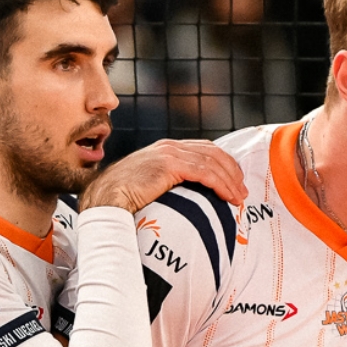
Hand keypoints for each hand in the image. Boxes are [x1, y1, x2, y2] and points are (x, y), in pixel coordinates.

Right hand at [79, 138, 248, 212]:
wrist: (105, 199)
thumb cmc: (122, 199)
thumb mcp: (148, 186)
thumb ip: (166, 185)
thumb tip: (183, 199)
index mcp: (165, 149)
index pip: (203, 149)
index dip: (222, 164)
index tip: (234, 182)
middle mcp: (169, 147)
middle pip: (212, 152)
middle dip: (231, 171)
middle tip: (241, 191)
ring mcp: (169, 153)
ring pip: (211, 162)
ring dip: (229, 180)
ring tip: (238, 198)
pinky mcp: (169, 165)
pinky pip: (204, 172)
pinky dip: (220, 184)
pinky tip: (228, 196)